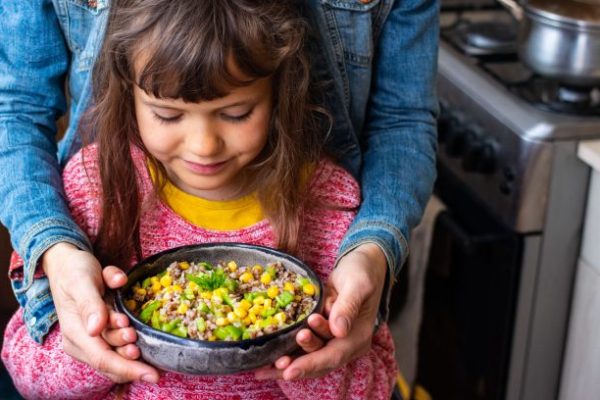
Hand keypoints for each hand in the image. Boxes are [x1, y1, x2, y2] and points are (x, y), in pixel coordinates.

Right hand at [43, 242, 158, 382]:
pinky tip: (137, 333)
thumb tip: (96, 329)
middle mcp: (82, 341)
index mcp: (74, 333)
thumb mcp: (80, 281)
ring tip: (134, 331)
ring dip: (130, 347)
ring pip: (117, 353)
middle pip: (113, 359)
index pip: (103, 359)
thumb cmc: (74, 271)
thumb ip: (90, 303)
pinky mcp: (101, 332)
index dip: (128, 369)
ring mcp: (92, 338)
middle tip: (136, 334)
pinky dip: (129, 339)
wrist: (68, 263)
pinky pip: (118, 343)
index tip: (153, 375)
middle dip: (131, 355)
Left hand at [255, 243, 387, 379]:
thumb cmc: (362, 272)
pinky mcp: (321, 332)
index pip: (333, 355)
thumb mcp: (358, 284)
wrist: (362, 264)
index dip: (310, 364)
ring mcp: (332, 339)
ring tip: (266, 366)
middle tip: (276, 362)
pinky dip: (287, 352)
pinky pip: (303, 346)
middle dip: (296, 364)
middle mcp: (345, 343)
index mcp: (357, 336)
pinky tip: (267, 358)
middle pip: (319, 362)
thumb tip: (338, 330)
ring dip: (289, 362)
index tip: (289, 371)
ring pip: (309, 357)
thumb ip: (348, 306)